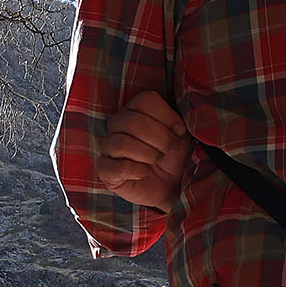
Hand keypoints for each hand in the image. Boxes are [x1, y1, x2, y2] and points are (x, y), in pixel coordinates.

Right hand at [104, 89, 191, 209]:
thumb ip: (178, 123)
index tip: (179, 131)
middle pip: (131, 121)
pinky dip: (139, 171)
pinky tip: (144, 173)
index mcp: (134, 109)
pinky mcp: (104, 170)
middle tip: (169, 149)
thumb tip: (177, 127)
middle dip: (160, 138)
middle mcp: (116, 124)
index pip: (144, 101)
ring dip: (148, 155)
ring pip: (123, 144)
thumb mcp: (180, 136)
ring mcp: (107, 147)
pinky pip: (120, 167)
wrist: (168, 185)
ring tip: (156, 161)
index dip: (166, 116)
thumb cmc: (171, 157)